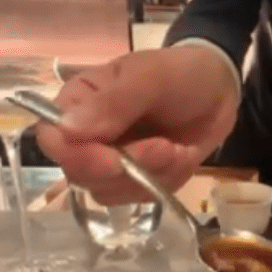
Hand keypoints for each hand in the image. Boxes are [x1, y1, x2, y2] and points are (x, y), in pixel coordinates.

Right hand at [35, 47, 238, 203]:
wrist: (219, 90)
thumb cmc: (179, 73)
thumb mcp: (150, 77)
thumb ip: (113, 103)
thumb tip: (67, 130)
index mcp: (77, 104)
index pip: (52, 139)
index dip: (76, 156)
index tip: (112, 160)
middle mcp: (85, 137)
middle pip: (79, 174)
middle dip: (126, 168)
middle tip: (165, 147)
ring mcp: (109, 163)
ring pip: (110, 192)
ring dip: (150, 175)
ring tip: (177, 148)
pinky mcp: (135, 182)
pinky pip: (139, 198)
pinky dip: (165, 181)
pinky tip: (181, 155)